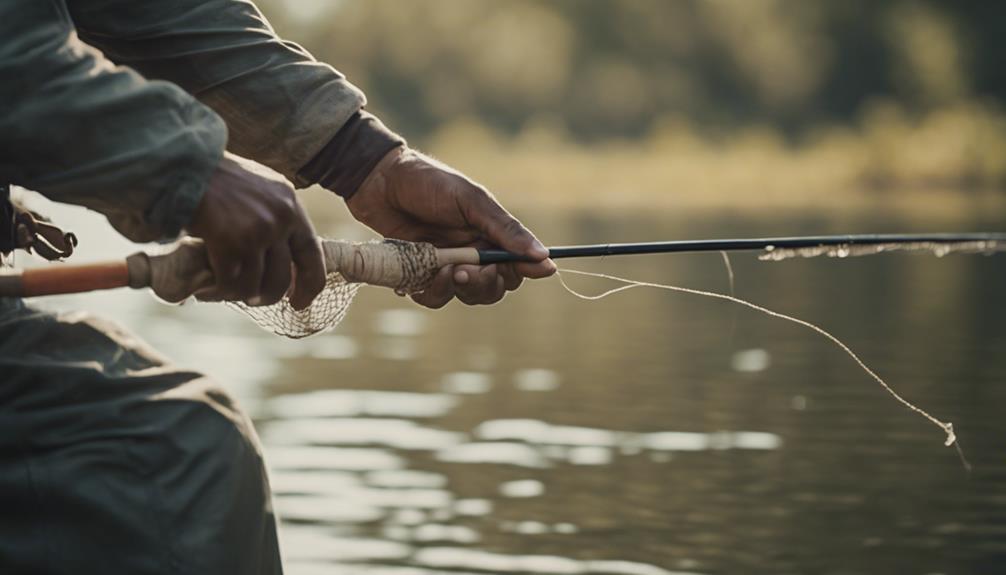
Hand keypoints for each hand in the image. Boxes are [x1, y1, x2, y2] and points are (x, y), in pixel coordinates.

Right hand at [187, 154, 324, 308]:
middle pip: (282, 277)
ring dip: (238, 295)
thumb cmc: (218, 179)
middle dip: (267, 296)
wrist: (185, 165)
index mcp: (291, 206)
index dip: (310, 283)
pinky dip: (217, 292)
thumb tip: (284, 257)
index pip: (313, 253)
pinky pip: (230, 283)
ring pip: (255, 285)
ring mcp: (256, 231)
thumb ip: (277, 217)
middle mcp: (279, 219)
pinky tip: (205, 290)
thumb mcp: (261, 189)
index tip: (301, 302)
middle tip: (252, 300)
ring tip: (221, 292)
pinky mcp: (230, 242)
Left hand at [347, 147, 555, 307]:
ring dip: (458, 288)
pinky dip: (431, 292)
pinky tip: (420, 276)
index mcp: (491, 233)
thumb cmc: (428, 183)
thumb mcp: (471, 201)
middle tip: (468, 270)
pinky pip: (434, 297)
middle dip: (486, 283)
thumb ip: (504, 229)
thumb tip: (542, 254)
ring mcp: (448, 266)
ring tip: (442, 269)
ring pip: (466, 296)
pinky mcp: (421, 274)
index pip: (519, 262)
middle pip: (495, 287)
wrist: (379, 182)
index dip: (529, 269)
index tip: (538, 271)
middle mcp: (473, 253)